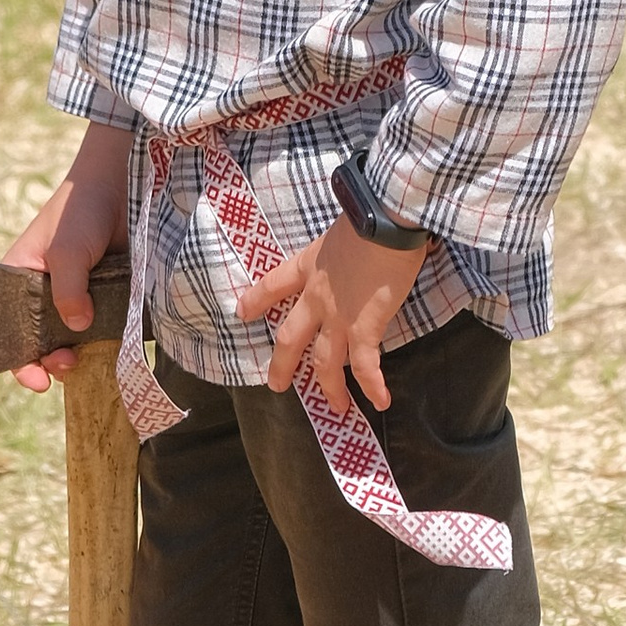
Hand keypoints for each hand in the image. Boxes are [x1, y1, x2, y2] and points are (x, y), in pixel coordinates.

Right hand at [2, 121, 130, 391]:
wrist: (125, 185)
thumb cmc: (82, 211)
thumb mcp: (67, 250)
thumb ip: (67, 290)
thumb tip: (77, 330)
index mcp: (21, 282)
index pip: (10, 332)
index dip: (19, 361)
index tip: (38, 381)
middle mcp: (47, 295)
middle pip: (43, 344)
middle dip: (53, 362)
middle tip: (69, 364)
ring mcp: (80, 298)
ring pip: (76, 341)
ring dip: (83, 355)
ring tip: (90, 358)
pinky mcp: (109, 297)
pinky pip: (106, 328)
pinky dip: (109, 341)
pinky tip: (116, 348)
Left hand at [237, 214, 424, 418]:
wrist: (384, 222)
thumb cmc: (369, 218)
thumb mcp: (343, 229)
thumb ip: (344, 243)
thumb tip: (362, 241)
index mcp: (309, 267)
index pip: (274, 284)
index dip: (257, 300)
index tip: (242, 313)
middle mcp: (316, 298)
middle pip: (291, 338)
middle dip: (283, 365)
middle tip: (277, 385)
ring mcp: (338, 317)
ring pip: (326, 362)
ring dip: (330, 388)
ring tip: (335, 407)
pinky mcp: (365, 328)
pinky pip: (365, 365)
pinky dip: (372, 386)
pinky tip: (380, 402)